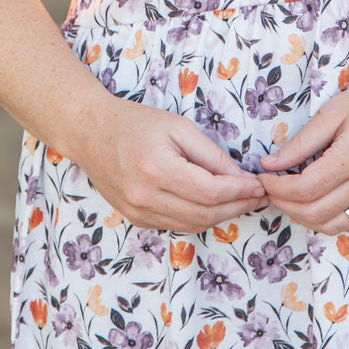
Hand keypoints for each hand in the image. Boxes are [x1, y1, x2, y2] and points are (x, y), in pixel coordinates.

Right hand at [76, 94, 267, 232]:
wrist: (90, 133)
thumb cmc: (136, 123)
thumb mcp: (178, 128)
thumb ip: (210, 155)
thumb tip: (240, 178)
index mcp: (158, 170)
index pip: (211, 192)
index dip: (240, 191)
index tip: (259, 185)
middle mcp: (146, 197)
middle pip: (205, 215)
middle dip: (237, 206)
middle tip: (257, 195)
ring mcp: (138, 212)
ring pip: (192, 225)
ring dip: (221, 216)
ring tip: (241, 201)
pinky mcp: (135, 219)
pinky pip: (176, 225)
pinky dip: (199, 218)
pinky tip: (213, 205)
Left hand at [257, 66, 348, 233]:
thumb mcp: (335, 111)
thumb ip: (302, 141)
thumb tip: (270, 164)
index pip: (304, 189)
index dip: (276, 187)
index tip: (262, 177)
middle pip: (315, 213)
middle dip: (284, 204)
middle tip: (269, 189)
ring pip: (334, 225)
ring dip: (304, 217)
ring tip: (289, 198)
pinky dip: (328, 219)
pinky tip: (316, 202)